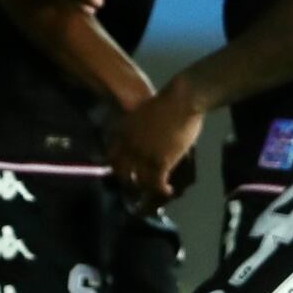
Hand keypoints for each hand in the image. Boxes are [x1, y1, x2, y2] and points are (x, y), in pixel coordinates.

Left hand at [109, 83, 203, 209]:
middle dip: (129, 182)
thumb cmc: (165, 103)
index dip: (117, 168)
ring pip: (139, 181)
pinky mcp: (160, 162)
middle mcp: (127, 147)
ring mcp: (142, 155)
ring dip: (147, 189)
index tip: (125, 173)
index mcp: (121, 133)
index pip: (111, 156)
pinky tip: (168, 190)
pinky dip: (162, 189)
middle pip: (122, 173)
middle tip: (138, 188)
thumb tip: (139, 142)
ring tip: (154, 191)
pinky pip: (156, 183)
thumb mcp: (139, 115)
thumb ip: (134, 130)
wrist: (181, 101)